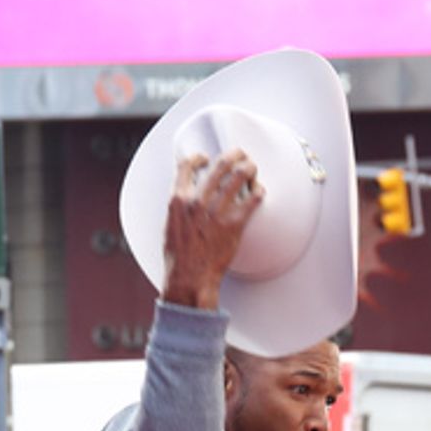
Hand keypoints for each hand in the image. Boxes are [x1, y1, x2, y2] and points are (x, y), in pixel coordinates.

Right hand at [161, 151, 263, 309]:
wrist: (190, 277)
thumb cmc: (179, 257)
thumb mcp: (170, 225)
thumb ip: (178, 208)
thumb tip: (182, 200)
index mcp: (178, 199)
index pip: (188, 166)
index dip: (199, 158)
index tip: (206, 157)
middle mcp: (197, 201)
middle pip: (218, 167)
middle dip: (232, 155)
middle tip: (240, 153)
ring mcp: (216, 212)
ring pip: (236, 178)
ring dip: (248, 169)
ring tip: (253, 167)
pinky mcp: (233, 225)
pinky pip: (250, 201)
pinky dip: (257, 193)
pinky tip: (261, 192)